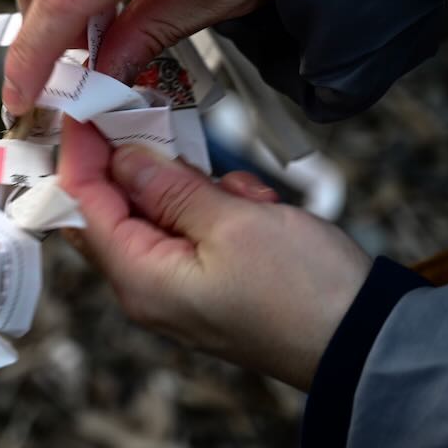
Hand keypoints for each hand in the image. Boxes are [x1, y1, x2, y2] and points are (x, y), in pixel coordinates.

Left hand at [58, 118, 371, 390]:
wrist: (367, 342)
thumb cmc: (304, 291)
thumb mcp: (234, 224)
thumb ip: (170, 188)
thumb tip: (121, 158)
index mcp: (142, 279)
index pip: (83, 207)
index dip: (80, 153)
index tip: (86, 105)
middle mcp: (149, 288)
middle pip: (115, 208)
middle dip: (143, 165)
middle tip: (168, 124)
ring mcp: (179, 286)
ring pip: (161, 211)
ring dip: (195, 187)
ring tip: (246, 197)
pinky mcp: (209, 279)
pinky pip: (196, 226)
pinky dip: (221, 206)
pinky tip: (260, 210)